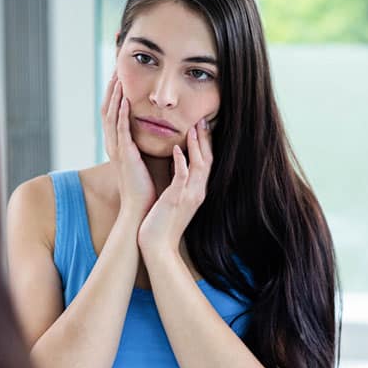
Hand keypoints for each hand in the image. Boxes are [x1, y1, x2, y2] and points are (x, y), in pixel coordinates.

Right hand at [101, 73, 154, 221]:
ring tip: (118, 76)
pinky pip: (120, 130)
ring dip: (115, 95)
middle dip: (111, 88)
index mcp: (118, 145)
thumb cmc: (147, 188)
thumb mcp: (146, 159)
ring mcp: (117, 150)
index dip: (116, 94)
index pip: (114, 113)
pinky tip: (125, 98)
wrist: (140, 209)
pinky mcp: (124, 155)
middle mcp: (113, 145)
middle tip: (115, 68)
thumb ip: (148, 143)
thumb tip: (160, 128)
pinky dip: (122, 113)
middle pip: (107, 109)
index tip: (121, 76)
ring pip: (111, 115)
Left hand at [137, 119, 212, 254]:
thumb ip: (177, 185)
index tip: (202, 127)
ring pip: (200, 165)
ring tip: (193, 126)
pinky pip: (183, 177)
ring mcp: (189, 195)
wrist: (158, 247)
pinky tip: (177, 149)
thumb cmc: (161, 225)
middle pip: (208, 160)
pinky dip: (182, 162)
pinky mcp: (177, 199)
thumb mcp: (173, 201)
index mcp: (196, 191)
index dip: (205, 144)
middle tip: (202, 119)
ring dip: (197, 145)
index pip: (206, 163)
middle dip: (206, 139)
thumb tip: (174, 170)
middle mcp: (197, 192)